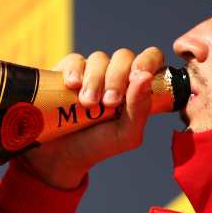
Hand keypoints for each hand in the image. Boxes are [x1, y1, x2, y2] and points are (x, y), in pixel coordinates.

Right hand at [22, 47, 165, 188]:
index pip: (150, 59)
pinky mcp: (66, 72)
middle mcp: (115, 75)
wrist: (61, 156)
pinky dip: (74, 70)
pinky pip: (73, 60)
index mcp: (136, 87)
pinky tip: (72, 85)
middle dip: (117, 78)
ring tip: (87, 103)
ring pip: (99, 58)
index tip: (138, 75)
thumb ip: (140, 108)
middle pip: (123, 57)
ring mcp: (90, 72)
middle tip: (108, 102)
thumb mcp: (126, 135)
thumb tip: (144, 78)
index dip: (147, 60)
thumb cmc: (98, 145)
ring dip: (95, 80)